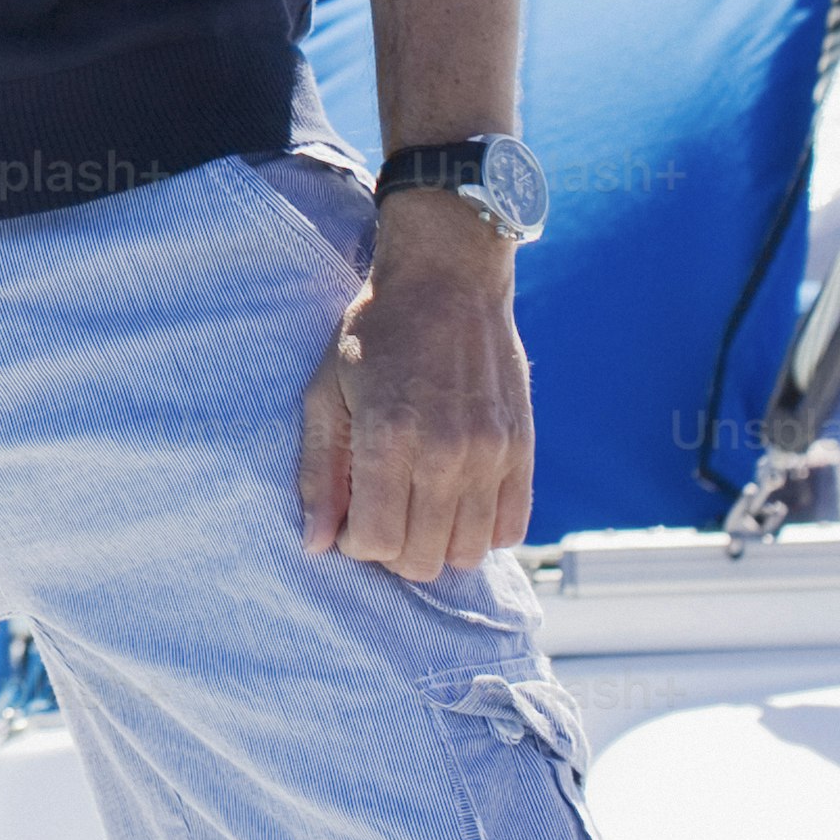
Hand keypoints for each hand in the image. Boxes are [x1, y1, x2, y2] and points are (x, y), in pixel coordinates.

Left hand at [298, 194, 533, 580]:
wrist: (447, 280)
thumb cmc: (376, 333)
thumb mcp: (326, 391)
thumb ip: (319, 471)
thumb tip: (316, 546)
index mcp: (389, 436)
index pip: (376, 542)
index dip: (355, 542)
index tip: (351, 515)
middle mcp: (446, 452)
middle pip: (422, 560)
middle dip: (392, 549)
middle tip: (382, 510)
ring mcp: (492, 453)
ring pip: (468, 554)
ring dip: (437, 545)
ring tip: (418, 507)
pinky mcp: (523, 450)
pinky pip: (511, 530)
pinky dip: (482, 531)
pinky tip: (456, 502)